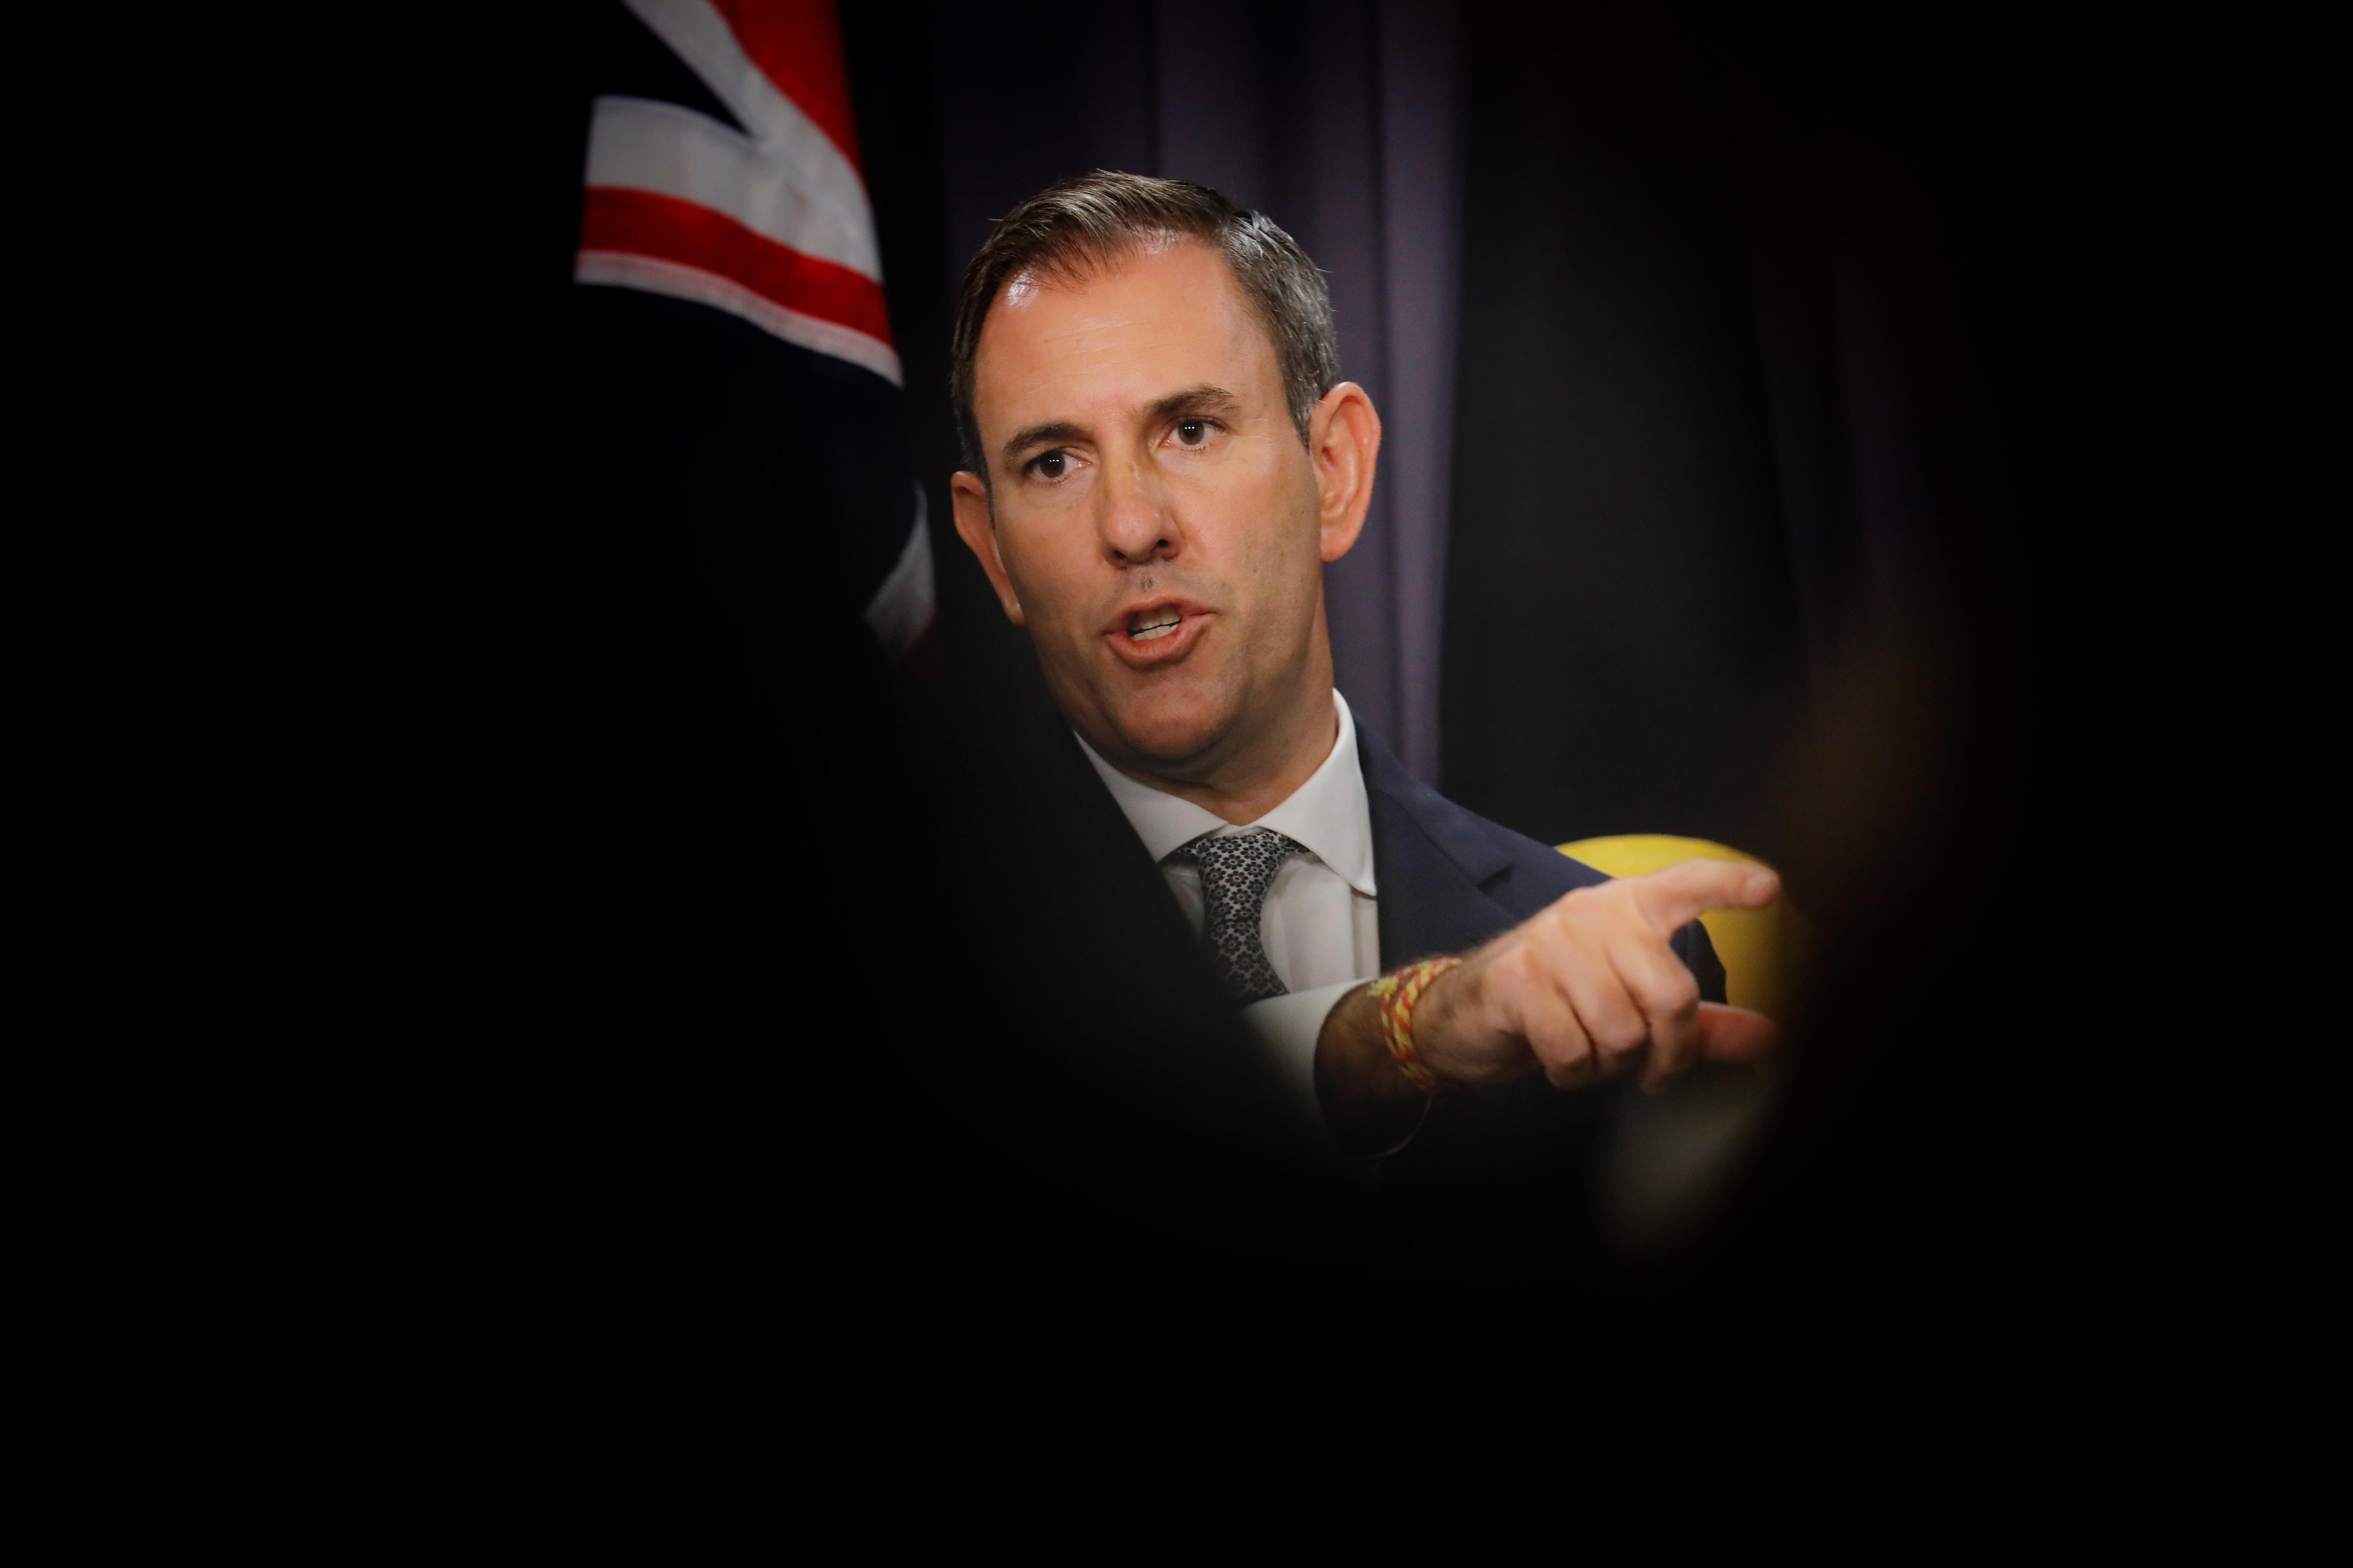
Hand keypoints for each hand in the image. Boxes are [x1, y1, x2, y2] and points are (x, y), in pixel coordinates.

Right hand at [1416, 860, 1782, 1093]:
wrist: (1463, 1013)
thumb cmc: (1560, 1002)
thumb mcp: (1631, 1005)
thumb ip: (1701, 1022)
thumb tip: (1771, 1037)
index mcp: (1627, 908)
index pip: (1683, 885)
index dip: (1726, 885)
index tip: (1770, 887)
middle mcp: (1591, 914)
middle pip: (1670, 994)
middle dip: (1670, 1052)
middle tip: (1654, 1073)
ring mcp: (1551, 945)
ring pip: (1622, 1031)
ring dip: (1611, 1065)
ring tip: (1590, 1056)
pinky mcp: (1518, 982)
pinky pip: (1574, 1050)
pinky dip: (1573, 1074)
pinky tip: (1559, 1061)